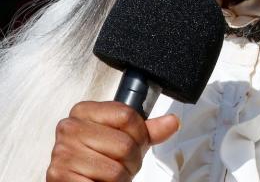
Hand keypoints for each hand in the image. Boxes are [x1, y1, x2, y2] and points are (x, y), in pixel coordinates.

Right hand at [46, 101, 178, 181]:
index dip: (140, 134)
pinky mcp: (59, 177)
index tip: (136, 143)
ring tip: (111, 175)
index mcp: (85, 111)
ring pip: (114, 169)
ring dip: (121, 178)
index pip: (127, 115)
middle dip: (132, 161)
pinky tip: (100, 181)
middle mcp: (70, 128)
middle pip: (124, 144)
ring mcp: (62, 153)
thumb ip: (148, 130)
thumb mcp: (125, 138)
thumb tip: (172, 122)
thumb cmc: (99, 158)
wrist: (76, 180)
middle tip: (123, 164)